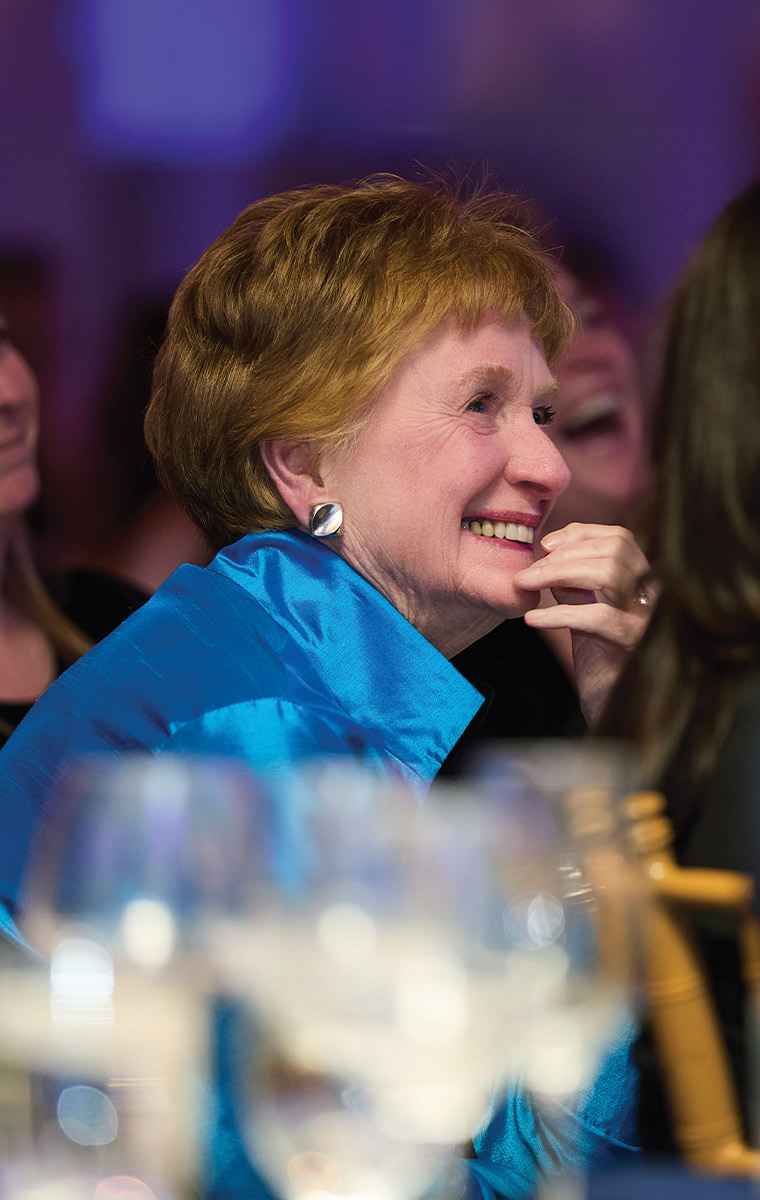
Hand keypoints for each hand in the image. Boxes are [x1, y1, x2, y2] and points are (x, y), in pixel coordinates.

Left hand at [513, 523, 653, 726]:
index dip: (581, 534)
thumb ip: (573, 574)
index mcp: (643, 577)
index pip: (619, 537)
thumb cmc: (596, 647)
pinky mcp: (633, 643)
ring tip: (525, 586)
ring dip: (557, 574)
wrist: (609, 696)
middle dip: (561, 557)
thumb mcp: (584, 601)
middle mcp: (653, 592)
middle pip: (612, 551)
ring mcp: (647, 616)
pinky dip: (559, 613)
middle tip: (526, 575)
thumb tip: (550, 546)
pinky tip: (533, 619)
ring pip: (608, 574)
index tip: (546, 545)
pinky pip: (596, 617)